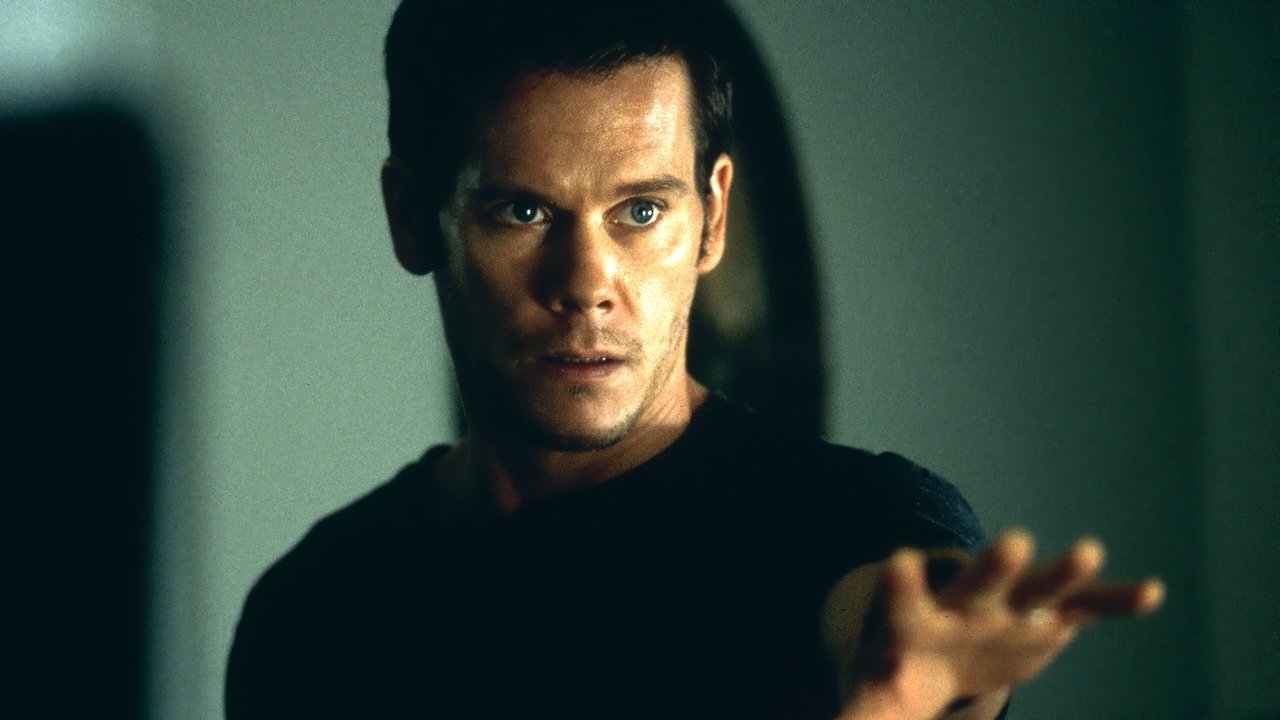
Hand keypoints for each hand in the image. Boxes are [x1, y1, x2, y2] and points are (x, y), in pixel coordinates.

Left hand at [832, 530, 1163, 719]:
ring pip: (1037, 582)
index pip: (903, 598)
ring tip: (1088, 551)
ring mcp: (1009, 604)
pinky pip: (1085, 606)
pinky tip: (1150, 592)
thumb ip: (868, 714)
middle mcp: (964, 602)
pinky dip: (1114, 599)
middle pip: (977, 580)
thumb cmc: (903, 665)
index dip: (903, 583)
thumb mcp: (879, 693)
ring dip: (1062, 570)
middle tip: (1012, 543)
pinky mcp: (1047, 615)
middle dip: (995, 565)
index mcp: (914, 619)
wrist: (938, 643)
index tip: (899, 560)